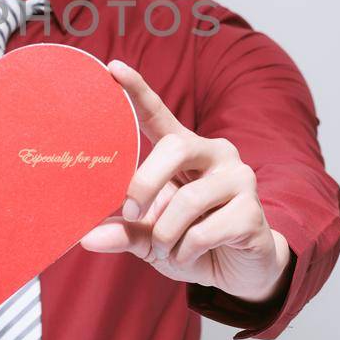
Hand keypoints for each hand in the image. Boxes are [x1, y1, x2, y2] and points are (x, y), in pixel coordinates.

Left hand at [79, 60, 291, 303]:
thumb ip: (124, 231)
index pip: (158, 114)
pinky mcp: (252, 211)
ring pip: (188, 199)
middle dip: (145, 183)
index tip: (112, 68)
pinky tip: (190, 254)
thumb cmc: (190, 242)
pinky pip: (205, 230)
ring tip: (167, 249)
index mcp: (185, 151)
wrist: (237, 271)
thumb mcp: (150, 238)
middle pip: (174, 148)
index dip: (137, 90)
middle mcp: (215, 153)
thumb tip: (86, 237)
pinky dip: (187, 251)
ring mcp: (238, 179)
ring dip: (166, 234)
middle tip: (131, 212)